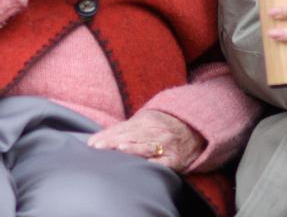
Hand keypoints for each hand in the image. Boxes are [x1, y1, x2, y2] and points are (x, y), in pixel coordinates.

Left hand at [87, 109, 202, 170]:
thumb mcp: (146, 121)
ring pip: (146, 146)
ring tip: (120, 148)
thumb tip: (98, 139)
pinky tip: (143, 165)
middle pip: (131, 136)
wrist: (195, 130)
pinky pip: (162, 162)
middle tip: (97, 147)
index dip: (107, 136)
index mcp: (147, 121)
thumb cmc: (163, 127)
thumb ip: (125, 129)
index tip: (92, 143)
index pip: (123, 129)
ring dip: (133, 148)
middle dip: (114, 141)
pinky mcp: (175, 160)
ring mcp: (166, 145)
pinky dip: (152, 163)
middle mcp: (156, 131)